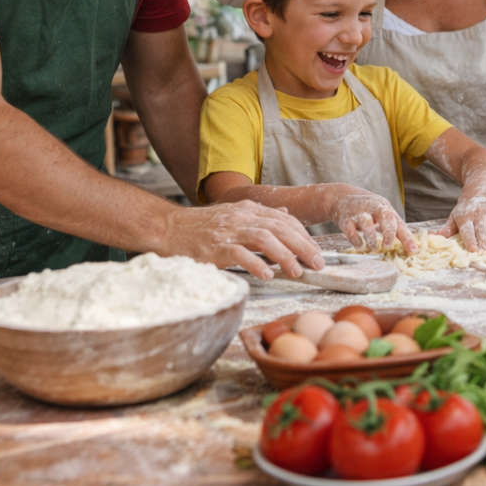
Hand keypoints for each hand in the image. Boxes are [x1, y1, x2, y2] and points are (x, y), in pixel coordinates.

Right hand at [161, 199, 322, 279]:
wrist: (167, 227)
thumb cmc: (201, 226)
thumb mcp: (234, 214)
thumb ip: (260, 216)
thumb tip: (286, 213)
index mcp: (248, 210)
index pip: (285, 219)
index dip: (304, 235)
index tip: (316, 251)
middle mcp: (241, 217)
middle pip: (280, 228)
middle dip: (303, 246)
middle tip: (317, 263)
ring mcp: (228, 232)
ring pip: (264, 238)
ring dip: (284, 256)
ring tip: (297, 271)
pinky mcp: (214, 248)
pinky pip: (239, 254)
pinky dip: (256, 264)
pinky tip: (267, 275)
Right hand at [325, 188, 415, 253]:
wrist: (342, 197)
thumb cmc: (368, 209)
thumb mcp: (383, 213)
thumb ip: (396, 228)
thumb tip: (412, 247)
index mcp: (385, 207)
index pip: (399, 222)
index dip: (406, 237)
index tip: (413, 250)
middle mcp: (373, 208)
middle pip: (386, 217)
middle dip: (389, 234)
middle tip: (387, 246)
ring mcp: (359, 213)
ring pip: (367, 225)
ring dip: (371, 240)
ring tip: (374, 248)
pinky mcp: (345, 220)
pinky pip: (351, 232)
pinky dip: (357, 241)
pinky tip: (361, 245)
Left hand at [435, 190, 485, 250]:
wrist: (479, 187)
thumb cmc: (466, 207)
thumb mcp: (454, 216)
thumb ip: (447, 229)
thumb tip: (433, 236)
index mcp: (465, 215)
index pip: (467, 229)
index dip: (470, 240)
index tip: (473, 250)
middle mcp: (478, 212)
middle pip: (482, 229)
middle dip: (484, 242)